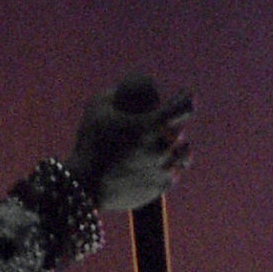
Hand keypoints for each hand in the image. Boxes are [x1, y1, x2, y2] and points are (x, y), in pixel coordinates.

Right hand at [71, 76, 193, 215]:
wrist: (85, 186)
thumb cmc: (89, 143)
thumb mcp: (96, 107)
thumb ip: (117, 92)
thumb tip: (130, 84)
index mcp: (151, 125)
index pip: (184, 107)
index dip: (187, 98)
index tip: (186, 94)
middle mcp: (163, 147)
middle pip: (181, 129)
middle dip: (173, 124)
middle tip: (161, 122)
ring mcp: (165, 168)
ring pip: (185, 152)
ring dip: (177, 146)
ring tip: (163, 144)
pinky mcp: (163, 186)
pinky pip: (174, 172)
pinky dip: (168, 166)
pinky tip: (157, 163)